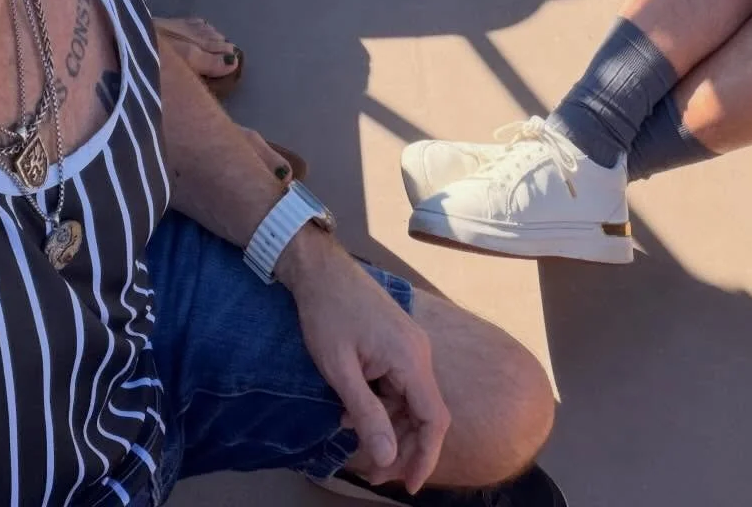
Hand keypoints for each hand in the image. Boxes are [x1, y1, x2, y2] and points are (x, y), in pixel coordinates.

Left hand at [277, 229, 449, 490]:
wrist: (318, 267)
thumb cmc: (326, 314)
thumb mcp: (340, 370)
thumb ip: (368, 415)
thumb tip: (388, 458)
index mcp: (411, 359)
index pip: (434, 420)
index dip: (426, 457)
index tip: (409, 487)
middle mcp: (418, 352)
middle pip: (423, 414)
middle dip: (402, 447)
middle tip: (372, 472)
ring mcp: (409, 345)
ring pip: (409, 400)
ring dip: (387, 425)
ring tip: (353, 438)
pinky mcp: (397, 341)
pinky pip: (398, 383)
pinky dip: (381, 403)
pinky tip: (352, 410)